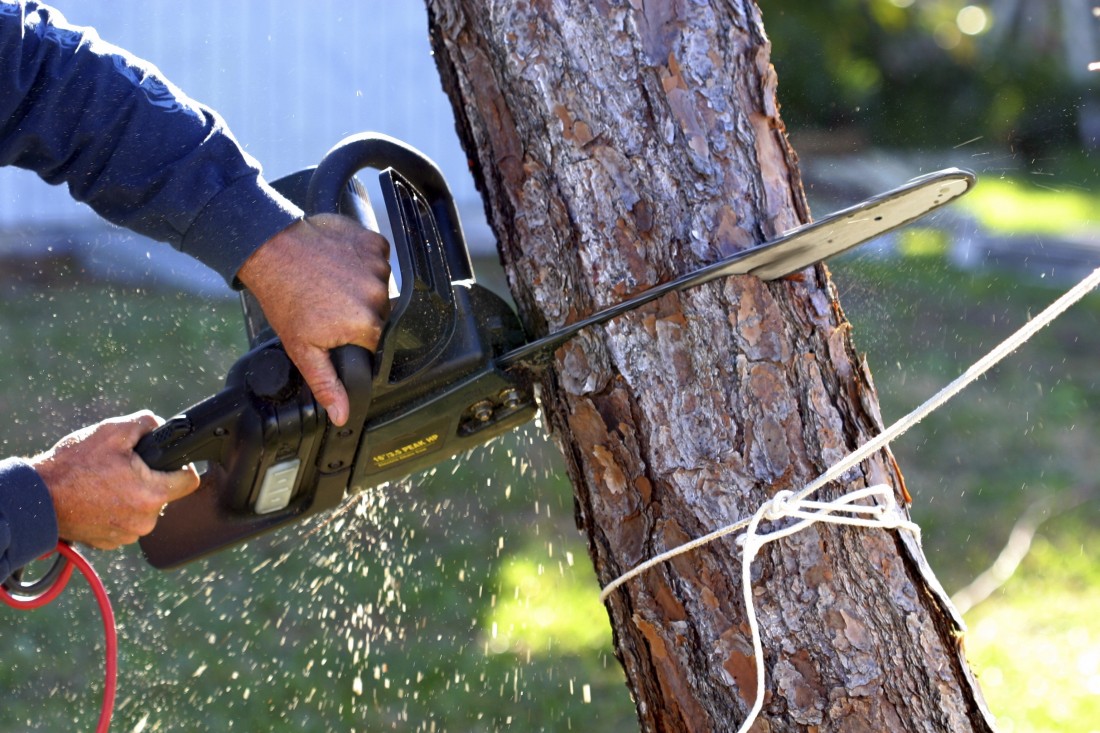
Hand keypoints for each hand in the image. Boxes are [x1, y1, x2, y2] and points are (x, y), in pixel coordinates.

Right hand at [30, 411, 200, 549]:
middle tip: (123, 468)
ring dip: (132, 495)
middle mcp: (144, 521)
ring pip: (144, 509)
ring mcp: (127, 535)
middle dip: (150, 479)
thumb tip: (162, 427)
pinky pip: (126, 522)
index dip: (181, 466)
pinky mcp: (110, 543)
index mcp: (152, 494)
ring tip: (106, 483)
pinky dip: (117, 510)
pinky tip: (98, 498)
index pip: (189, 481)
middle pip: (164, 494)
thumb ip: (147, 423)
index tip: (167, 461)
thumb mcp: (113, 431)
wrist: (37, 498)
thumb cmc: (73, 465)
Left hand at [236, 214, 390, 425]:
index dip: (355, 338)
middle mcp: (379, 295)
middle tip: (329, 305)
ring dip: (362, 285)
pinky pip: (379, 258)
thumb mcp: (302, 349)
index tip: (336, 328)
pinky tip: (339, 264)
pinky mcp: (374, 242)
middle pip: (380, 313)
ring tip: (331, 282)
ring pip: (380, 285)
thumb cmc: (284, 297)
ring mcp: (378, 265)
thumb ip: (327, 384)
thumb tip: (343, 415)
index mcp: (366, 325)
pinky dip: (363, 261)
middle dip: (359, 312)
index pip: (375, 341)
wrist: (271, 250)